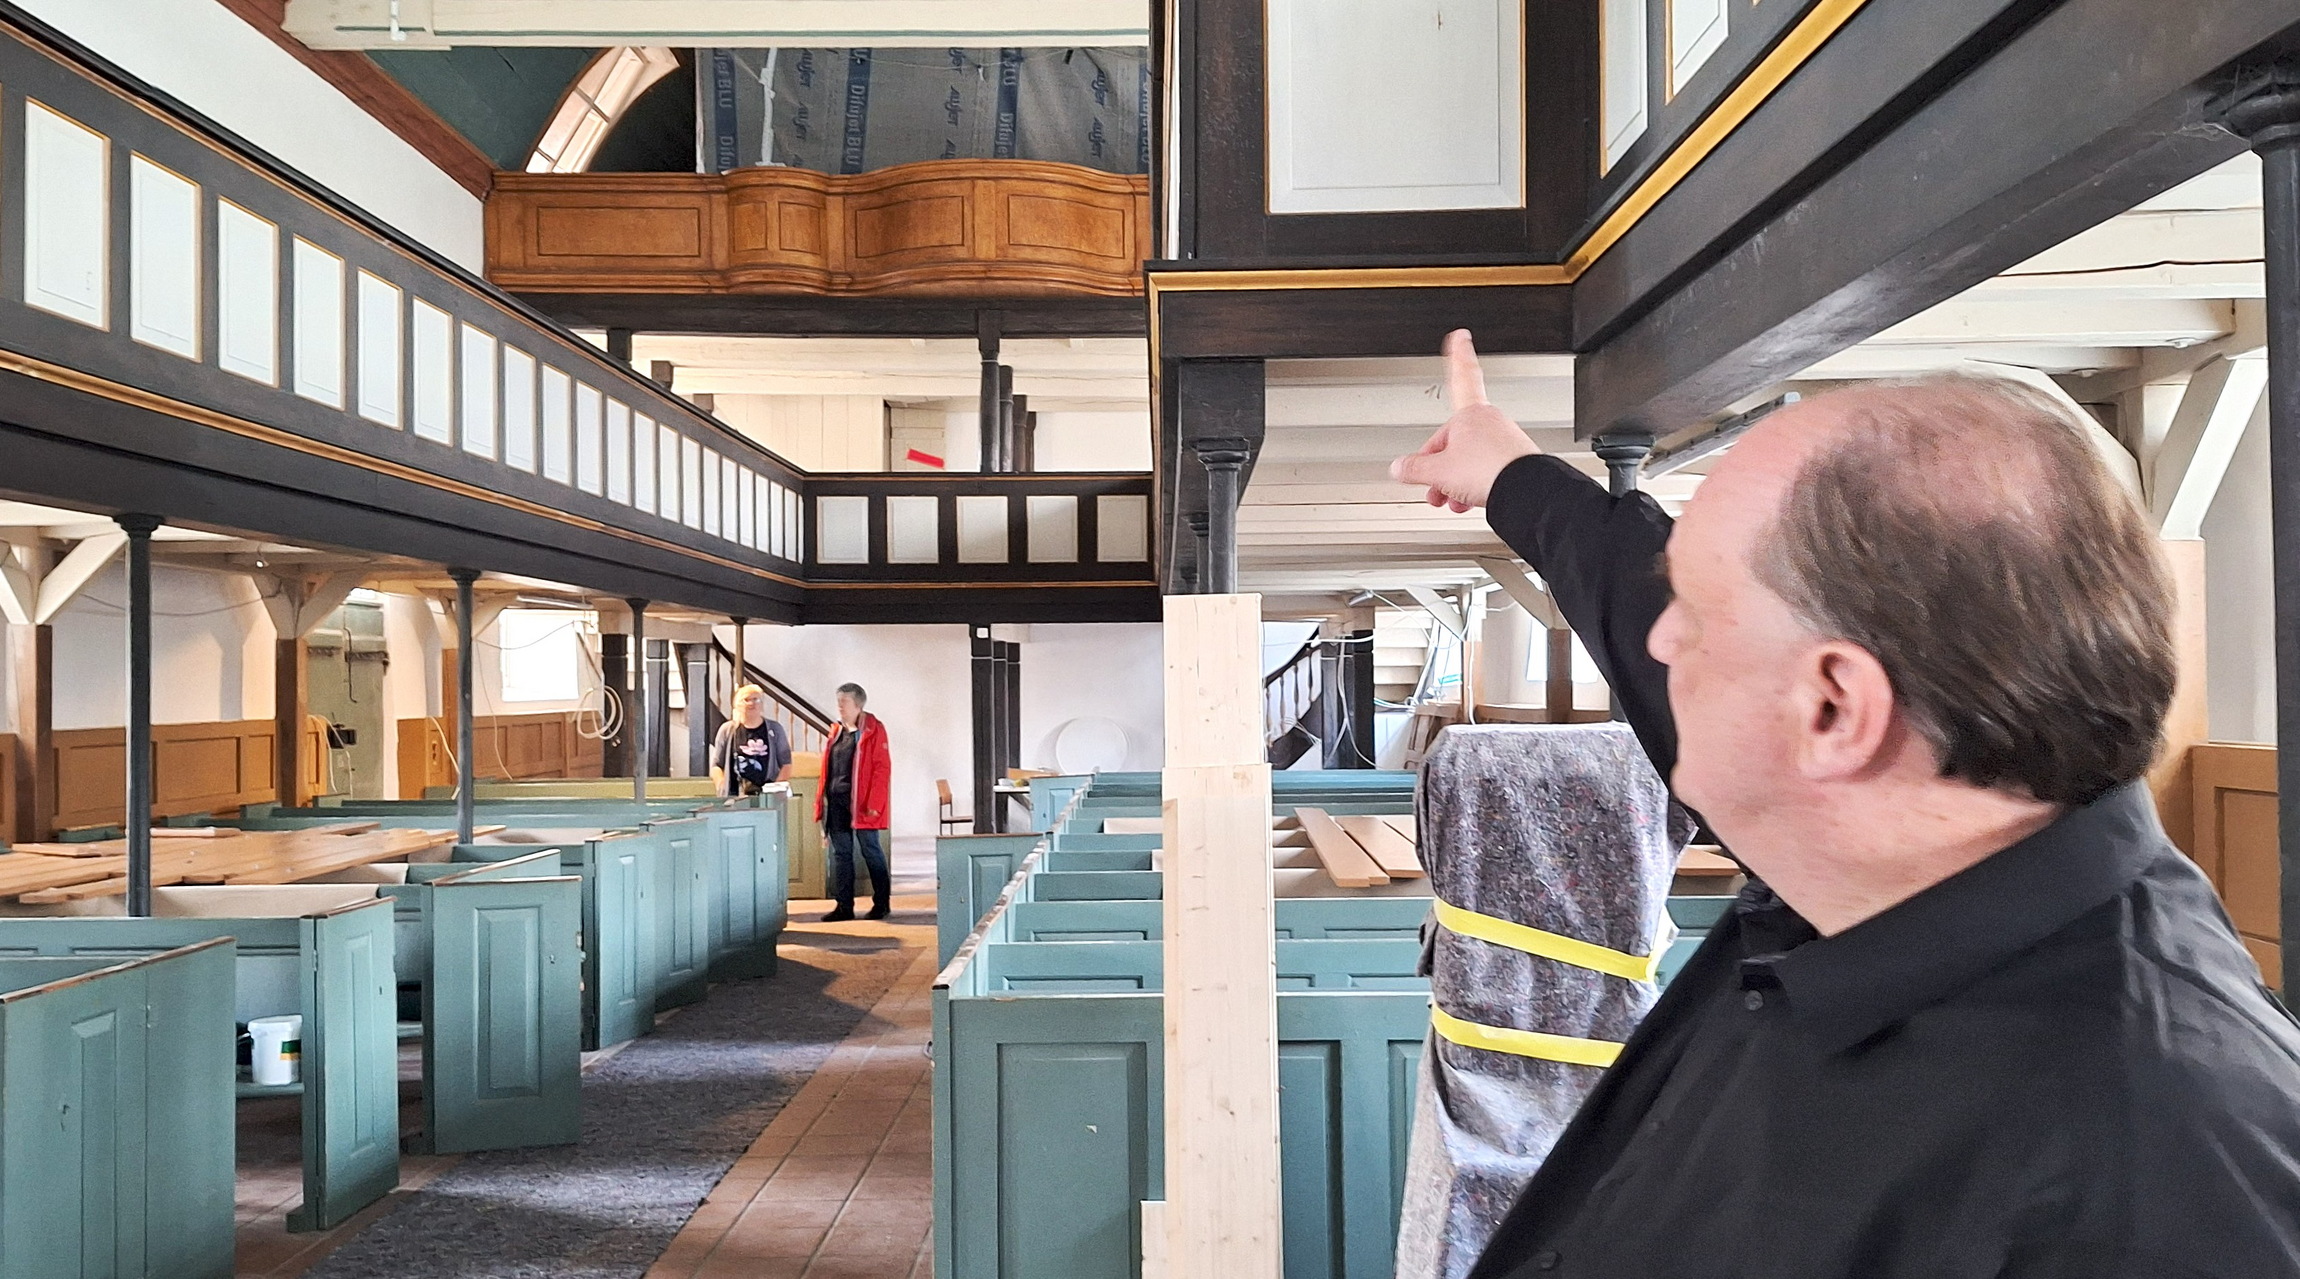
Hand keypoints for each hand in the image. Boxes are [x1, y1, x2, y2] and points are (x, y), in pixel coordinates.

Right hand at [1389, 329, 1540, 510]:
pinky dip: (1476, 485)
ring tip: (1451, 500)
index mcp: (1469, 414)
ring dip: (1456, 481)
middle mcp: (1489, 422)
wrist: (1526, 491)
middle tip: (1434, 486)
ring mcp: (1505, 442)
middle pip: (1456, 439)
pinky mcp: (1516, 461)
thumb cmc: (1489, 471)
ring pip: (1471, 459)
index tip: (1460, 338)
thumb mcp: (1438, 471)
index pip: (1461, 376)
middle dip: (1441, 466)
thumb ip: (1414, 468)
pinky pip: (1488, 470)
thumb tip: (1399, 467)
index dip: (1458, 356)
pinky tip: (1469, 501)